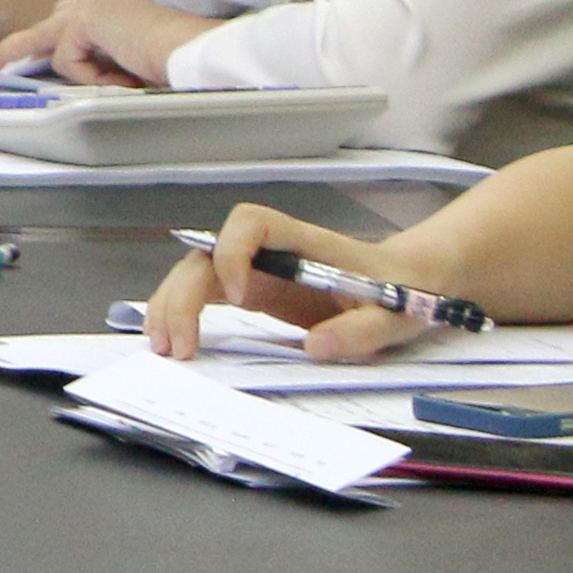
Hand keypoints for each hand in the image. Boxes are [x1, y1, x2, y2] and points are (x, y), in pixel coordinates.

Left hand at [0, 0, 219, 89]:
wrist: (198, 55)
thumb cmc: (178, 64)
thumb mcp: (133, 62)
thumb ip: (104, 60)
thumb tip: (74, 70)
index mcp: (115, 9)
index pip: (69, 23)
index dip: (47, 43)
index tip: (22, 56)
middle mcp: (100, 1)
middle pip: (47, 27)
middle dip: (16, 47)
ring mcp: (93, 7)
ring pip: (51, 44)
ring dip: (82, 73)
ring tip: (115, 75)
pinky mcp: (88, 19)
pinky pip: (70, 61)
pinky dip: (95, 76)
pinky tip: (125, 73)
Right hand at [147, 201, 428, 362]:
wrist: (410, 284)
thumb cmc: (404, 290)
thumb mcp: (394, 315)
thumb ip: (359, 331)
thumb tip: (315, 348)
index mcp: (304, 243)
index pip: (251, 223)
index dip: (235, 252)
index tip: (242, 294)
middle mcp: (270, 252)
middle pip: (207, 255)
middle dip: (183, 295)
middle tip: (178, 344)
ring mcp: (257, 271)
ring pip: (196, 274)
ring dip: (172, 306)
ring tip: (163, 345)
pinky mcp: (253, 291)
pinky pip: (206, 295)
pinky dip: (184, 314)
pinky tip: (174, 338)